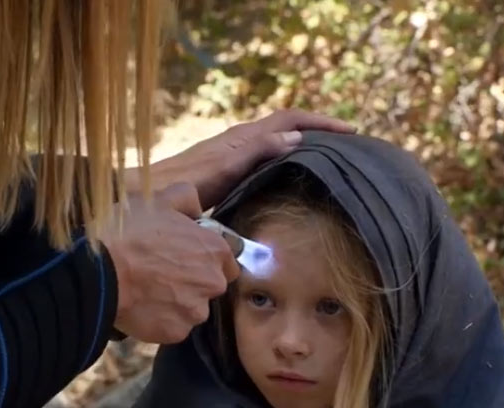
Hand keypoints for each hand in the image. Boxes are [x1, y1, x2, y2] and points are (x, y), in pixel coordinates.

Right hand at [101, 183, 239, 343]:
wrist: (97, 271)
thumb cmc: (128, 232)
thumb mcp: (158, 200)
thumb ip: (187, 198)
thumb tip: (196, 208)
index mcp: (215, 250)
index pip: (227, 259)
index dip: (205, 257)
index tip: (185, 255)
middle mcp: (213, 282)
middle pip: (210, 286)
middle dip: (192, 281)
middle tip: (161, 272)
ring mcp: (195, 311)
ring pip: (192, 309)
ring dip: (176, 302)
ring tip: (148, 291)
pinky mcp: (176, 332)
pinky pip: (173, 327)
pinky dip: (161, 320)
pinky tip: (142, 306)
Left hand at [126, 109, 354, 209]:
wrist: (155, 192)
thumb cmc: (189, 181)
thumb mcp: (228, 166)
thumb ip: (259, 150)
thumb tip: (296, 138)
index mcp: (245, 135)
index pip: (291, 118)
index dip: (320, 122)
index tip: (349, 131)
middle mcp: (242, 139)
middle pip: (287, 125)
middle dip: (317, 129)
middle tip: (344, 143)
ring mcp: (236, 153)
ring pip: (278, 141)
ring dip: (303, 144)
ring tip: (326, 158)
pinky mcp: (230, 169)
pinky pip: (267, 157)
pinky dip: (286, 159)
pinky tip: (291, 177)